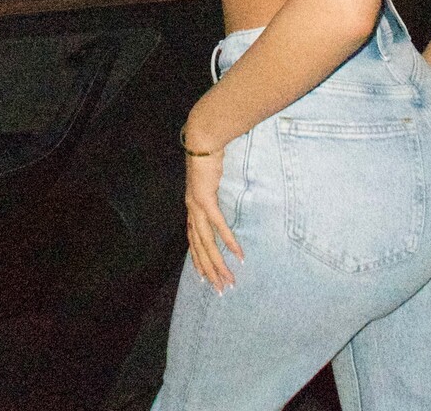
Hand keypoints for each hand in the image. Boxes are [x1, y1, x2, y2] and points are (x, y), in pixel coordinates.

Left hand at [183, 141, 242, 293]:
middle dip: (210, 270)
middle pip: (199, 248)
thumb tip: (221, 199)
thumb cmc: (208, 158)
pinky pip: (219, 226)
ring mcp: (197, 206)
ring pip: (207, 243)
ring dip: (218, 263)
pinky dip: (229, 241)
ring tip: (228, 279)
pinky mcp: (206, 200)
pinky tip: (239, 254)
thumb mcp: (210, 180)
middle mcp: (191, 210)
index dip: (198, 260)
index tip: (205, 277)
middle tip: (220, 289)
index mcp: (191, 208)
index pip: (193, 241)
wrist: (203, 141)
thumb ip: (214, 193)